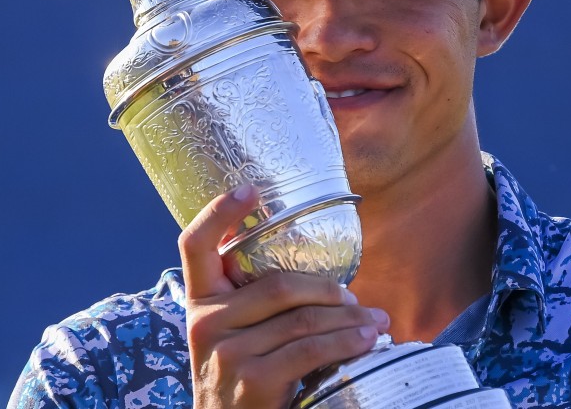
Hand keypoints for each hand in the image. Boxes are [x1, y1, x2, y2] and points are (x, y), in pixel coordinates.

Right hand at [179, 185, 388, 408]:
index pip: (195, 246)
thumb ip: (255, 307)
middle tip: (357, 298)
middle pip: (278, 284)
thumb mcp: (234, 339)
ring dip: (349, 319)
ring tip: (376, 321)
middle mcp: (206, 324)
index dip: (219, 213)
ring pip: (303, 319)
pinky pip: (310, 350)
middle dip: (329, 290)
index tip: (250, 188)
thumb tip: (325, 280)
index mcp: (200, 304)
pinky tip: (367, 341)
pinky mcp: (252, 381)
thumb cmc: (242, 382)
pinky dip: (347, 342)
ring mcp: (227, 354)